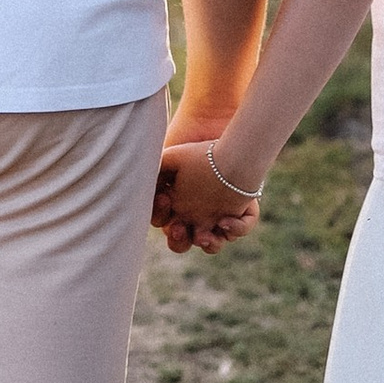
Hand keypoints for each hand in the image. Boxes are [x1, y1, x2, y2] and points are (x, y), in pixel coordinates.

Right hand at [153, 138, 260, 254]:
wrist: (226, 137)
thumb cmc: (197, 151)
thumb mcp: (170, 159)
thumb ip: (154, 175)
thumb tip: (143, 191)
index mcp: (178, 205)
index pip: (163, 222)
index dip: (160, 215)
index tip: (165, 198)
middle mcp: (196, 216)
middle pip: (184, 242)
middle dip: (179, 241)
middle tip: (179, 229)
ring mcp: (218, 218)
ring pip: (212, 245)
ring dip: (208, 244)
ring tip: (204, 236)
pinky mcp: (240, 214)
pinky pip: (238, 231)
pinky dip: (234, 229)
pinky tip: (226, 219)